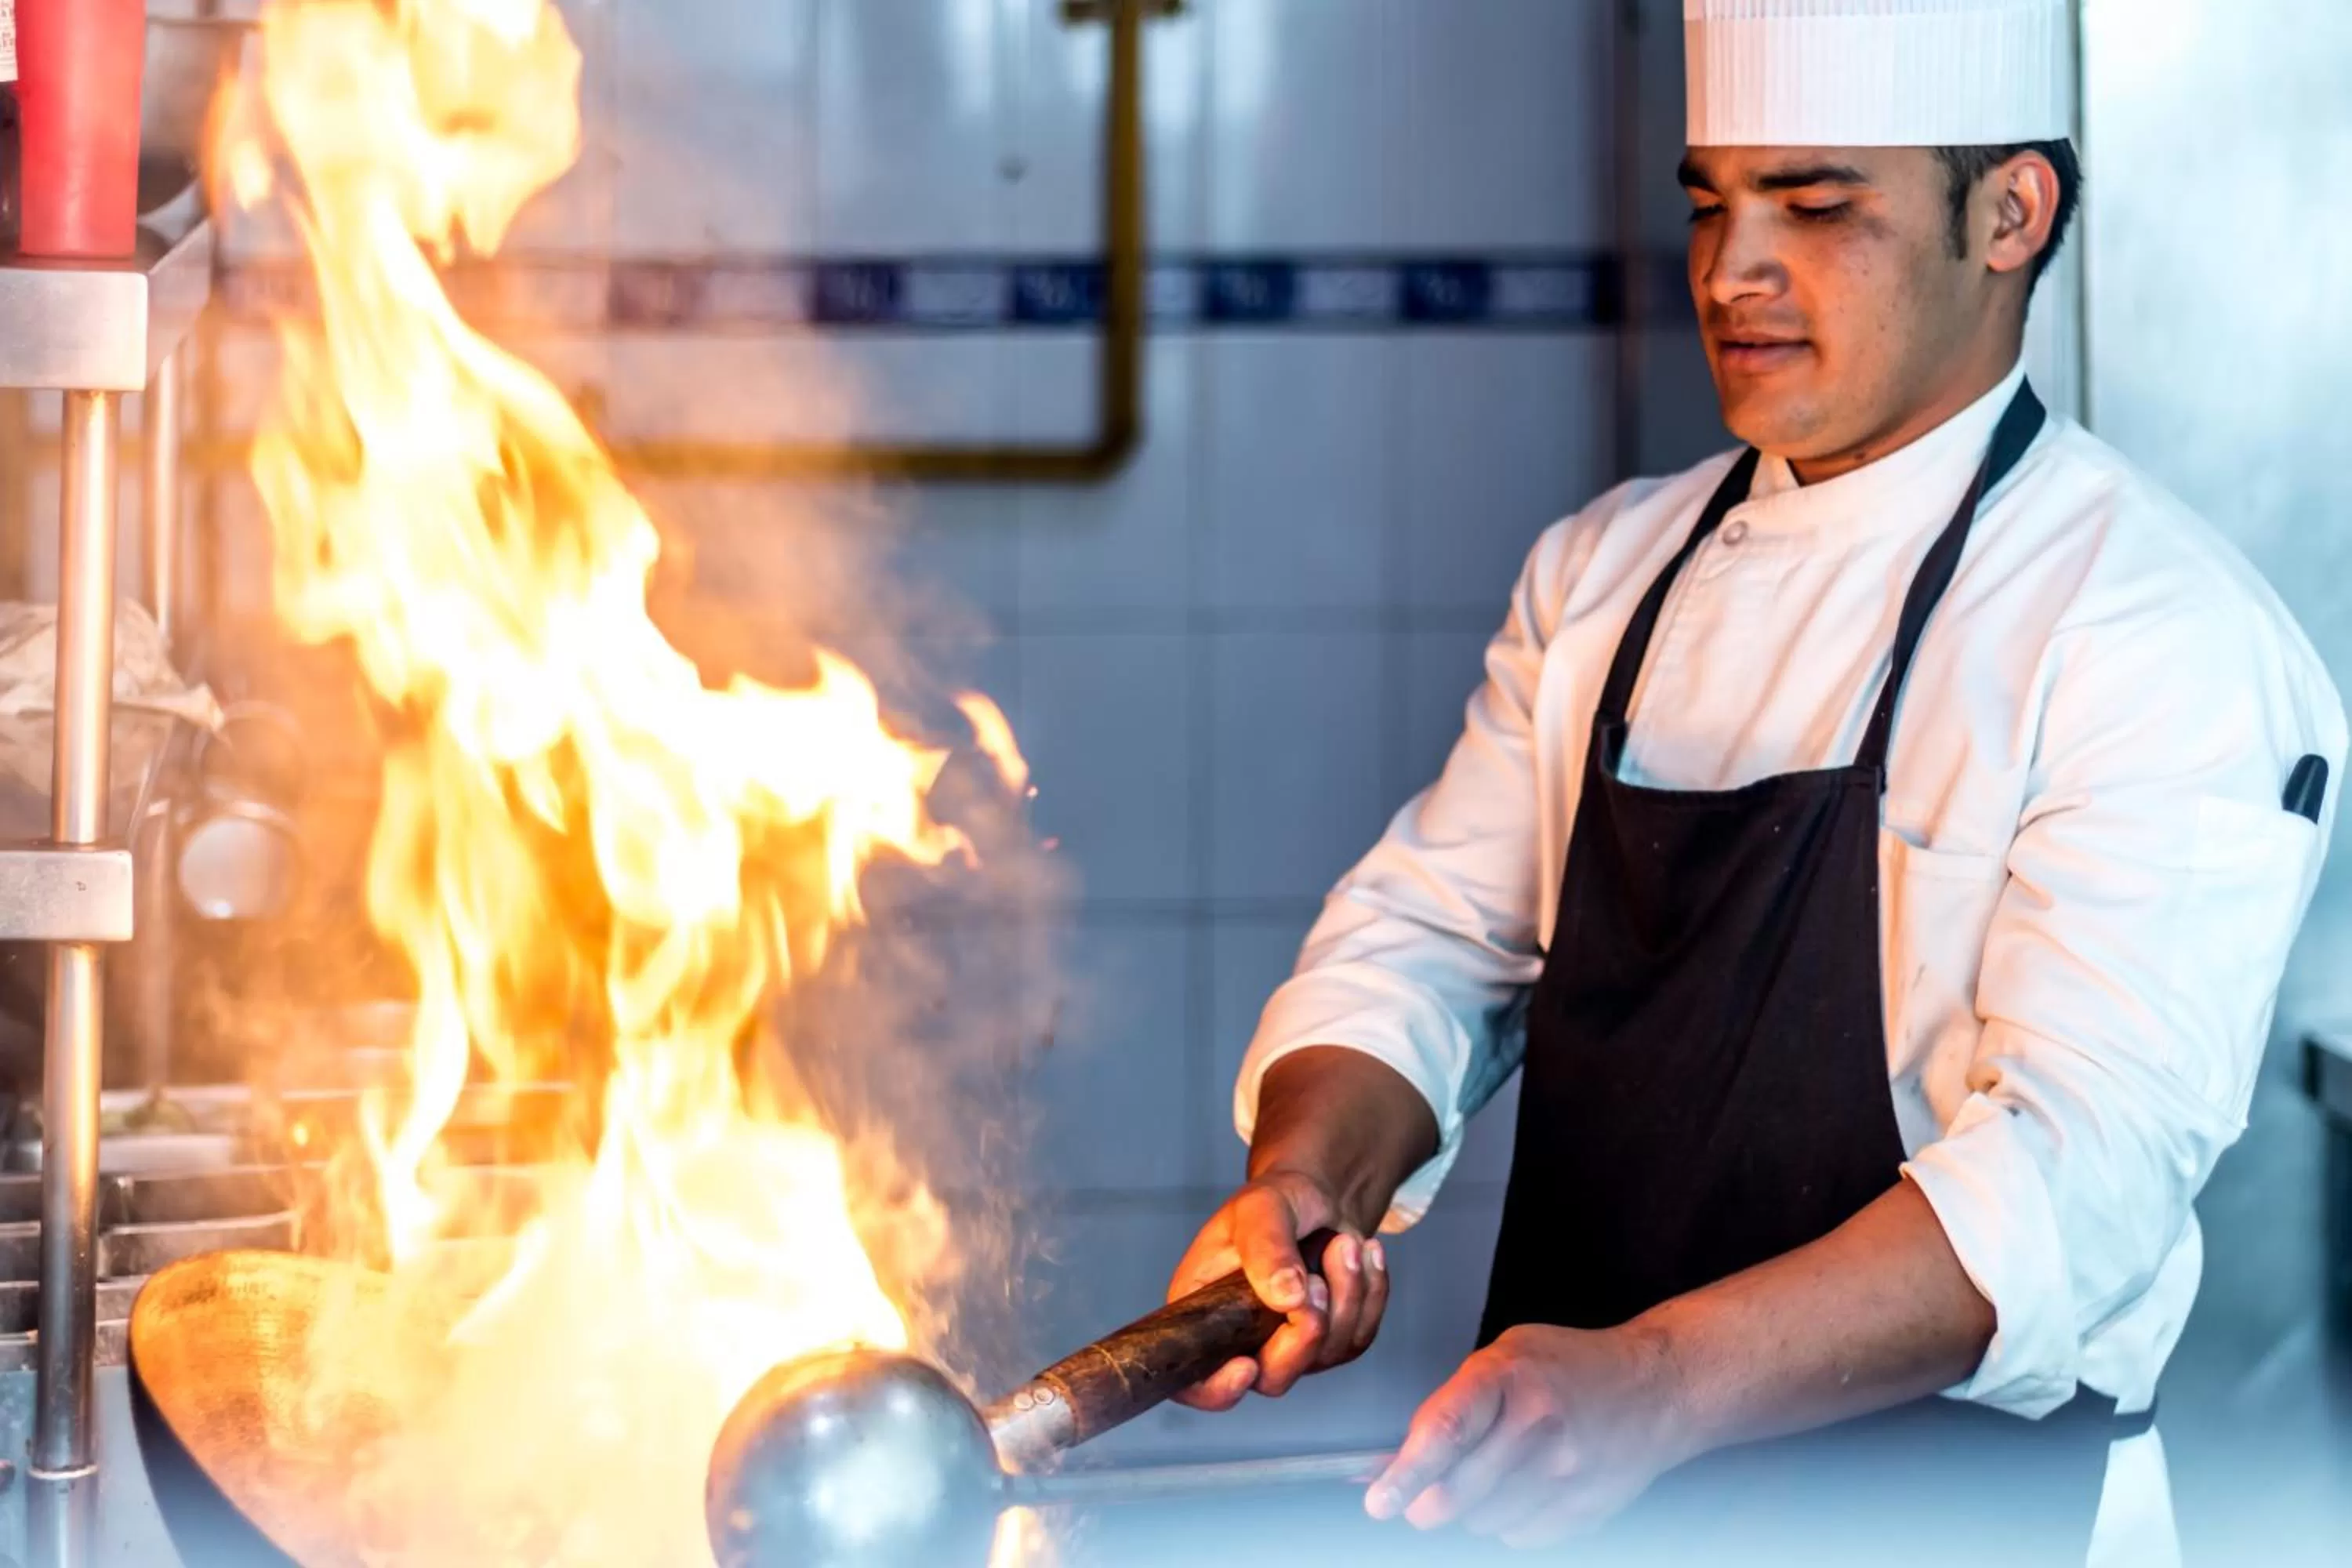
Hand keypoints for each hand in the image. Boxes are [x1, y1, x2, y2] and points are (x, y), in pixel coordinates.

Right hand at [1166, 1167, 1391, 1410]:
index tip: (1246, 1364)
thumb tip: (1287, 1299)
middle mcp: (1242, 1341)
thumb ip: (1266, 1249)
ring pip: (1325, 1354)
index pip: (1196, 1382)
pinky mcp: (1331, 1342)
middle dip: (1306, 1331)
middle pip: (1273, 1378)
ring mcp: (1289, 1347)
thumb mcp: (1259, 1208)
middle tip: (1318, 1278)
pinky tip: (1367, 1255)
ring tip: (1345, 1242)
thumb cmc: (1274, 1202)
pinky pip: (1358, 1336)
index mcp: (1203, 1314)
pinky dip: (1371, 1293)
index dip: (1217, 1389)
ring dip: (1347, 1295)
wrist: (1318, 1199)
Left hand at [1365, 1323, 1693, 1548]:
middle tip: (1416, 1499)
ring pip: (1483, 1522)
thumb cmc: (1571, 1367)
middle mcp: (1539, 1426)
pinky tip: (1528, 1488)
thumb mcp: (1505, 1357)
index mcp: (1509, 1376)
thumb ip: (1450, 1405)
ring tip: (1495, 1473)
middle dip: (1424, 1504)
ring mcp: (1567, 1474)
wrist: (1657, 1388)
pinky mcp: (1586, 1510)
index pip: (1445, 1432)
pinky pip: (1520, 1538)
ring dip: (1471, 1510)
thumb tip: (1389, 1461)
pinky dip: (1509, 1523)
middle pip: (1457, 1494)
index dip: (1405, 1474)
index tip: (1379, 1500)